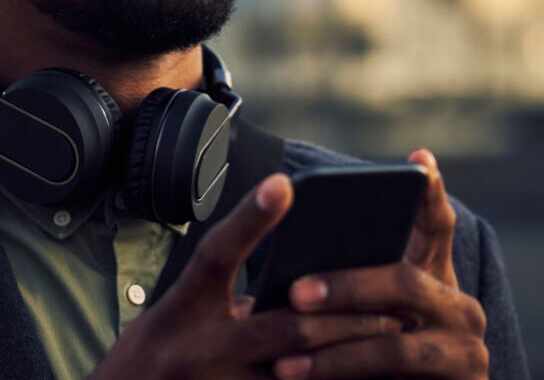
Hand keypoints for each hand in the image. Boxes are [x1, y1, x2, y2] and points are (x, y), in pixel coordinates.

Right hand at [89, 174, 403, 379]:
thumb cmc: (151, 356)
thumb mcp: (177, 316)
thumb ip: (227, 300)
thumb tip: (289, 288)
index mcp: (182, 307)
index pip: (218, 253)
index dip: (250, 218)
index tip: (284, 183)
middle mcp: (199, 347)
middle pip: (285, 325)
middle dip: (345, 314)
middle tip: (393, 303)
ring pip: (300, 370)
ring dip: (348, 355)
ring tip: (390, 338)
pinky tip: (362, 374)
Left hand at [272, 150, 488, 379]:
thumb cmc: (368, 360)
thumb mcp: (357, 317)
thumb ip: (344, 283)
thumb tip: (287, 261)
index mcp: (432, 278)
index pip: (435, 225)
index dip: (429, 194)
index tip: (417, 158)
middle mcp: (459, 306)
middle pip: (402, 280)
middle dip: (344, 287)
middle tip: (295, 293)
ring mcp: (467, 348)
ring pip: (394, 341)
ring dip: (332, 348)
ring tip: (284, 357)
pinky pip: (394, 373)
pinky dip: (342, 374)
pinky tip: (301, 375)